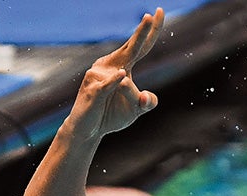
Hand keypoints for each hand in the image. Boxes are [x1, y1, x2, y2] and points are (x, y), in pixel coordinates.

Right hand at [70, 8, 162, 138]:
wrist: (88, 131)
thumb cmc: (110, 115)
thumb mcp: (137, 109)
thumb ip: (148, 102)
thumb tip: (147, 97)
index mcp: (121, 65)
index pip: (139, 46)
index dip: (149, 30)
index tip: (158, 12)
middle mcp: (109, 65)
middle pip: (130, 48)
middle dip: (141, 32)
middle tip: (150, 15)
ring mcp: (99, 76)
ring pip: (122, 74)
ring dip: (129, 90)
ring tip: (132, 102)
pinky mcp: (92, 90)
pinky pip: (107, 84)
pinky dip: (114, 81)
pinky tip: (122, 74)